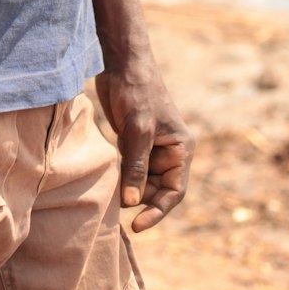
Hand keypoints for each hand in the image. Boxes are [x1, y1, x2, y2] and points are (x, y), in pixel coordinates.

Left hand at [95, 62, 194, 231]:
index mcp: (181, 149)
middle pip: (157, 190)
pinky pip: (129, 169)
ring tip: (110, 194)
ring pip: (141, 182)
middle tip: (116, 206)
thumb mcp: (138, 130)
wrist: (121, 62)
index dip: (158, 212)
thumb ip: (136, 167)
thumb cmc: (137, 91)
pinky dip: (120, 177)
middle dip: (139, 200)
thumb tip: (132, 204)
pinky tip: (107, 182)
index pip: (174, 192)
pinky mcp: (132, 142)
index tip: (137, 226)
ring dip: (128, 189)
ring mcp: (150, 147)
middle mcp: (169, 152)